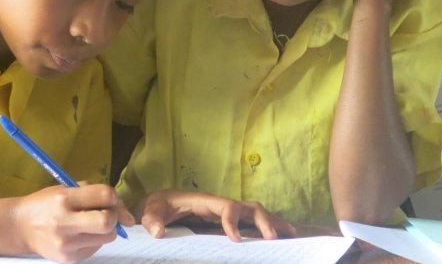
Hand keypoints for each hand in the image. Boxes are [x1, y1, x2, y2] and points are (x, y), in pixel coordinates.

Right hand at [13, 184, 134, 261]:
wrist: (20, 227)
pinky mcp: (69, 259)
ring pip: (106, 238)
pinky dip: (95, 240)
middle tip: (108, 214)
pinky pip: (96, 248)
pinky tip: (82, 234)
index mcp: (65, 198)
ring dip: (106, 230)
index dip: (114, 197)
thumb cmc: (46, 203)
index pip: (105, 195)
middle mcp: (65, 222)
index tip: (112, 200)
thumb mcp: (65, 188)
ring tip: (93, 224)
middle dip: (114, 216)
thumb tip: (122, 209)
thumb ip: (92, 192)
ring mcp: (67, 244)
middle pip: (107, 222)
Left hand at [139, 189, 295, 241]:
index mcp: (204, 201)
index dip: (233, 220)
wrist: (159, 202)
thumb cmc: (157, 205)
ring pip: (255, 212)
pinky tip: (281, 236)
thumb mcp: (151, 210)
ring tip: (290, 234)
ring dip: (272, 222)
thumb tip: (158, 232)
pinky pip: (251, 221)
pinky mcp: (227, 219)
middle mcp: (219, 203)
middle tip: (272, 239)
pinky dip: (268, 226)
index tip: (237, 240)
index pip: (226, 206)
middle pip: (248, 207)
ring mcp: (225, 211)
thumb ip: (153, 219)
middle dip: (263, 220)